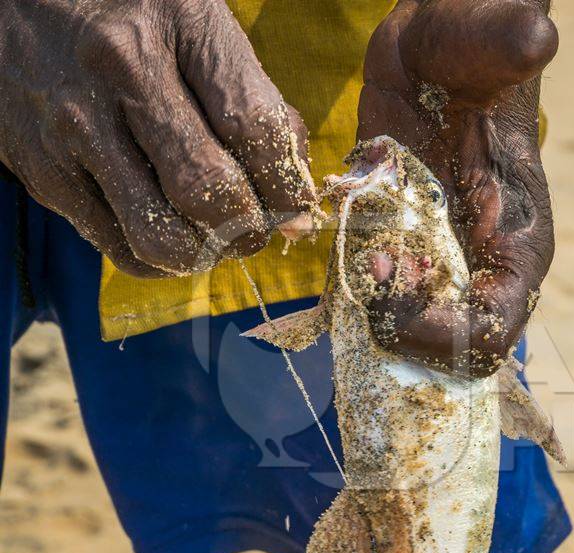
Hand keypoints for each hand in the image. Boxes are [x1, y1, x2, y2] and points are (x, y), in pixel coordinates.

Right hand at [0, 0, 317, 276]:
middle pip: (208, 191)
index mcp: (178, 25)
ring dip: (207, 253)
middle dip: (249, 228)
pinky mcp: (43, 172)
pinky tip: (174, 232)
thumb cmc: (135, 19)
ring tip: (218, 236)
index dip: (287, 187)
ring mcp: (74, 126)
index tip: (295, 205)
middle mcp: (121, 71)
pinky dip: (162, 258)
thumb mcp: (205, 32)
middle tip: (257, 228)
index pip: (253, 129)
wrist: (17, 4)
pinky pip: (119, 248)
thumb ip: (260, 110)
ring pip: (162, 236)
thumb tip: (298, 209)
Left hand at [357, 0, 557, 376]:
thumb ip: (511, 47)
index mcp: (517, 244)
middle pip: (445, 351)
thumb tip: (535, 35)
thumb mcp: (490, 43)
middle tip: (381, 266)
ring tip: (368, 251)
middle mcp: (479, 267)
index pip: (490, 332)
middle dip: (402, 324)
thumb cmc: (472, 45)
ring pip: (404, 335)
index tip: (401, 275)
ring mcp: (437, 264)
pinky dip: (353, 291)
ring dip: (373, 310)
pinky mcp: (398, 250)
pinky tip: (348, 241)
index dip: (441, 330)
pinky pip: (374, 302)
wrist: (437, 47)